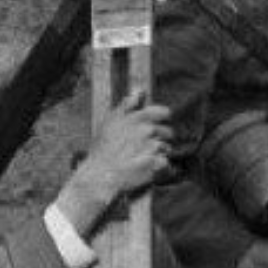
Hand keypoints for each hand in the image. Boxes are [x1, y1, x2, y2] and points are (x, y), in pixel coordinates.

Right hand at [55, 92, 171, 234]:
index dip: (162, 119)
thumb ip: (127, 105)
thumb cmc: (103, 149)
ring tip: (141, 160)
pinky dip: (161, 168)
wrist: (100, 177)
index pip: (164, 112)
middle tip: (143, 148)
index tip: (156, 126)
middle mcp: (149, 130)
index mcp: (139, 118)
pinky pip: (167, 164)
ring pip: (166, 149)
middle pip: (167, 132)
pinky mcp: (158, 165)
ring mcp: (154, 148)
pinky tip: (147, 170)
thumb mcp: (110, 122)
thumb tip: (140, 91)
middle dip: (159, 139)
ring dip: (158, 154)